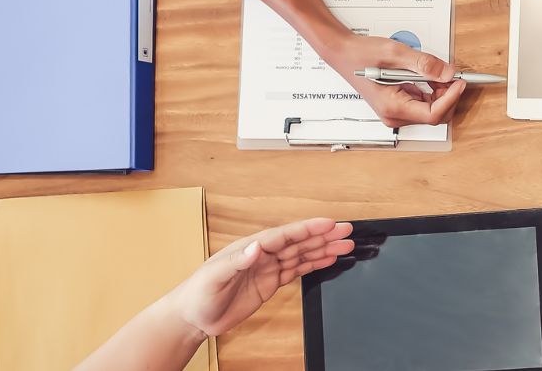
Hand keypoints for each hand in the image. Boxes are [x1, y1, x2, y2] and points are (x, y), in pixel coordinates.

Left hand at [166, 218, 356, 336]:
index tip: (328, 223)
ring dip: (323, 249)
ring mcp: (267, 269)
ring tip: (345, 244)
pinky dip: (313, 264)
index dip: (307, 229)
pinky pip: (296, 271)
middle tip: (346, 230)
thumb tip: (257, 247)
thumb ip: (237, 261)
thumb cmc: (198, 294)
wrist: (194, 317)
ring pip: (301, 255)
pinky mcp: (269, 284)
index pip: (285, 235)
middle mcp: (262, 255)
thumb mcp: (215, 276)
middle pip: (298, 242)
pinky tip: (327, 259)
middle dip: (323, 236)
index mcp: (250, 248)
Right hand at [323, 35, 468, 127]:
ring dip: (440, 92)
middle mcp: (394, 115)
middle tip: (452, 75)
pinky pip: (422, 103)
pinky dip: (431, 90)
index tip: (459, 82)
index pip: (433, 114)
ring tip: (439, 72)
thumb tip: (447, 72)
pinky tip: (428, 76)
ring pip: (430, 110)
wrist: (343, 53)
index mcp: (393, 107)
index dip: (451, 98)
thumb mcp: (396, 53)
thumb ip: (424, 64)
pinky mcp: (398, 105)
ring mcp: (395, 112)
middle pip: (434, 115)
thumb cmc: (361, 54)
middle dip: (448, 95)